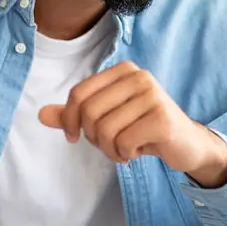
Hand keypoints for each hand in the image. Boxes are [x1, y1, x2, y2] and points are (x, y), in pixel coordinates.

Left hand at [37, 61, 226, 186]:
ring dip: (110, 150)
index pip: (79, 93)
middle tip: (109, 145)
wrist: (186, 144)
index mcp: (122, 70)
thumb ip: (75, 114)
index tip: (73, 137)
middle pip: (89, 112)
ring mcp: (153, 96)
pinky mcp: (162, 119)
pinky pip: (124, 142)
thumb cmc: (142, 127)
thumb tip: (40, 115)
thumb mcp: (107, 118)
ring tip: (124, 149)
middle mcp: (138, 77)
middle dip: (93, 138)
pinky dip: (125, 154)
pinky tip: (137, 151)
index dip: (68, 119)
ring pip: (106, 130)